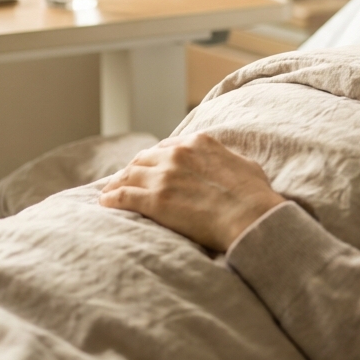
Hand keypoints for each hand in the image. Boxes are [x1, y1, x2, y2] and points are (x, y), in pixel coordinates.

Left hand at [98, 132, 284, 251]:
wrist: (250, 217)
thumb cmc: (254, 196)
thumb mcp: (244, 165)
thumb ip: (225, 159)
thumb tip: (225, 164)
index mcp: (198, 142)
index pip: (165, 147)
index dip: (154, 159)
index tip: (148, 168)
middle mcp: (177, 154)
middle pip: (143, 158)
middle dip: (132, 169)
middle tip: (123, 181)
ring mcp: (164, 177)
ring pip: (129, 175)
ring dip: (117, 183)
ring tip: (109, 193)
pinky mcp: (155, 201)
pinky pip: (123, 196)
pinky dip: (111, 199)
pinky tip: (105, 204)